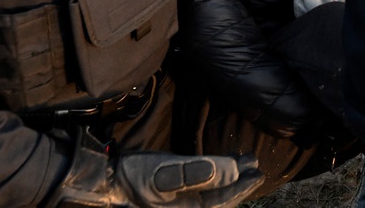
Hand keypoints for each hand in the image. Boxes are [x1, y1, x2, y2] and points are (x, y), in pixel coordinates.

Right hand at [48, 131, 261, 207]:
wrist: (106, 180)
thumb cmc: (135, 177)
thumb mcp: (167, 173)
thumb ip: (199, 172)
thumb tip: (231, 171)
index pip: (223, 201)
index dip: (242, 187)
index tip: (258, 172)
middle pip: (220, 198)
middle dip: (239, 183)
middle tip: (256, 166)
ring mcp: (179, 201)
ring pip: (211, 192)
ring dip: (228, 177)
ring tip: (243, 162)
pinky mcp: (173, 192)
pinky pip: (200, 187)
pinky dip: (212, 176)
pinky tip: (219, 166)